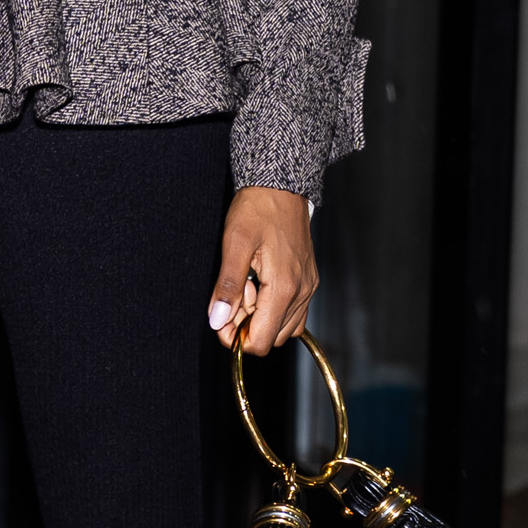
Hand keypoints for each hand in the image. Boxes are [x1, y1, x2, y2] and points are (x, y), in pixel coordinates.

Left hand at [207, 187, 316, 356]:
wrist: (280, 186)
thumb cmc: (258, 209)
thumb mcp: (234, 244)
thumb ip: (228, 287)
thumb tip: (218, 321)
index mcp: (284, 287)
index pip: (261, 341)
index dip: (236, 339)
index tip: (221, 319)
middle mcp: (302, 292)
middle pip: (272, 338)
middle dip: (249, 326)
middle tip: (236, 294)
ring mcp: (308, 287)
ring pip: (285, 328)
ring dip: (262, 318)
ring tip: (248, 287)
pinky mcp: (309, 280)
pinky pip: (294, 312)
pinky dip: (275, 309)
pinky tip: (261, 285)